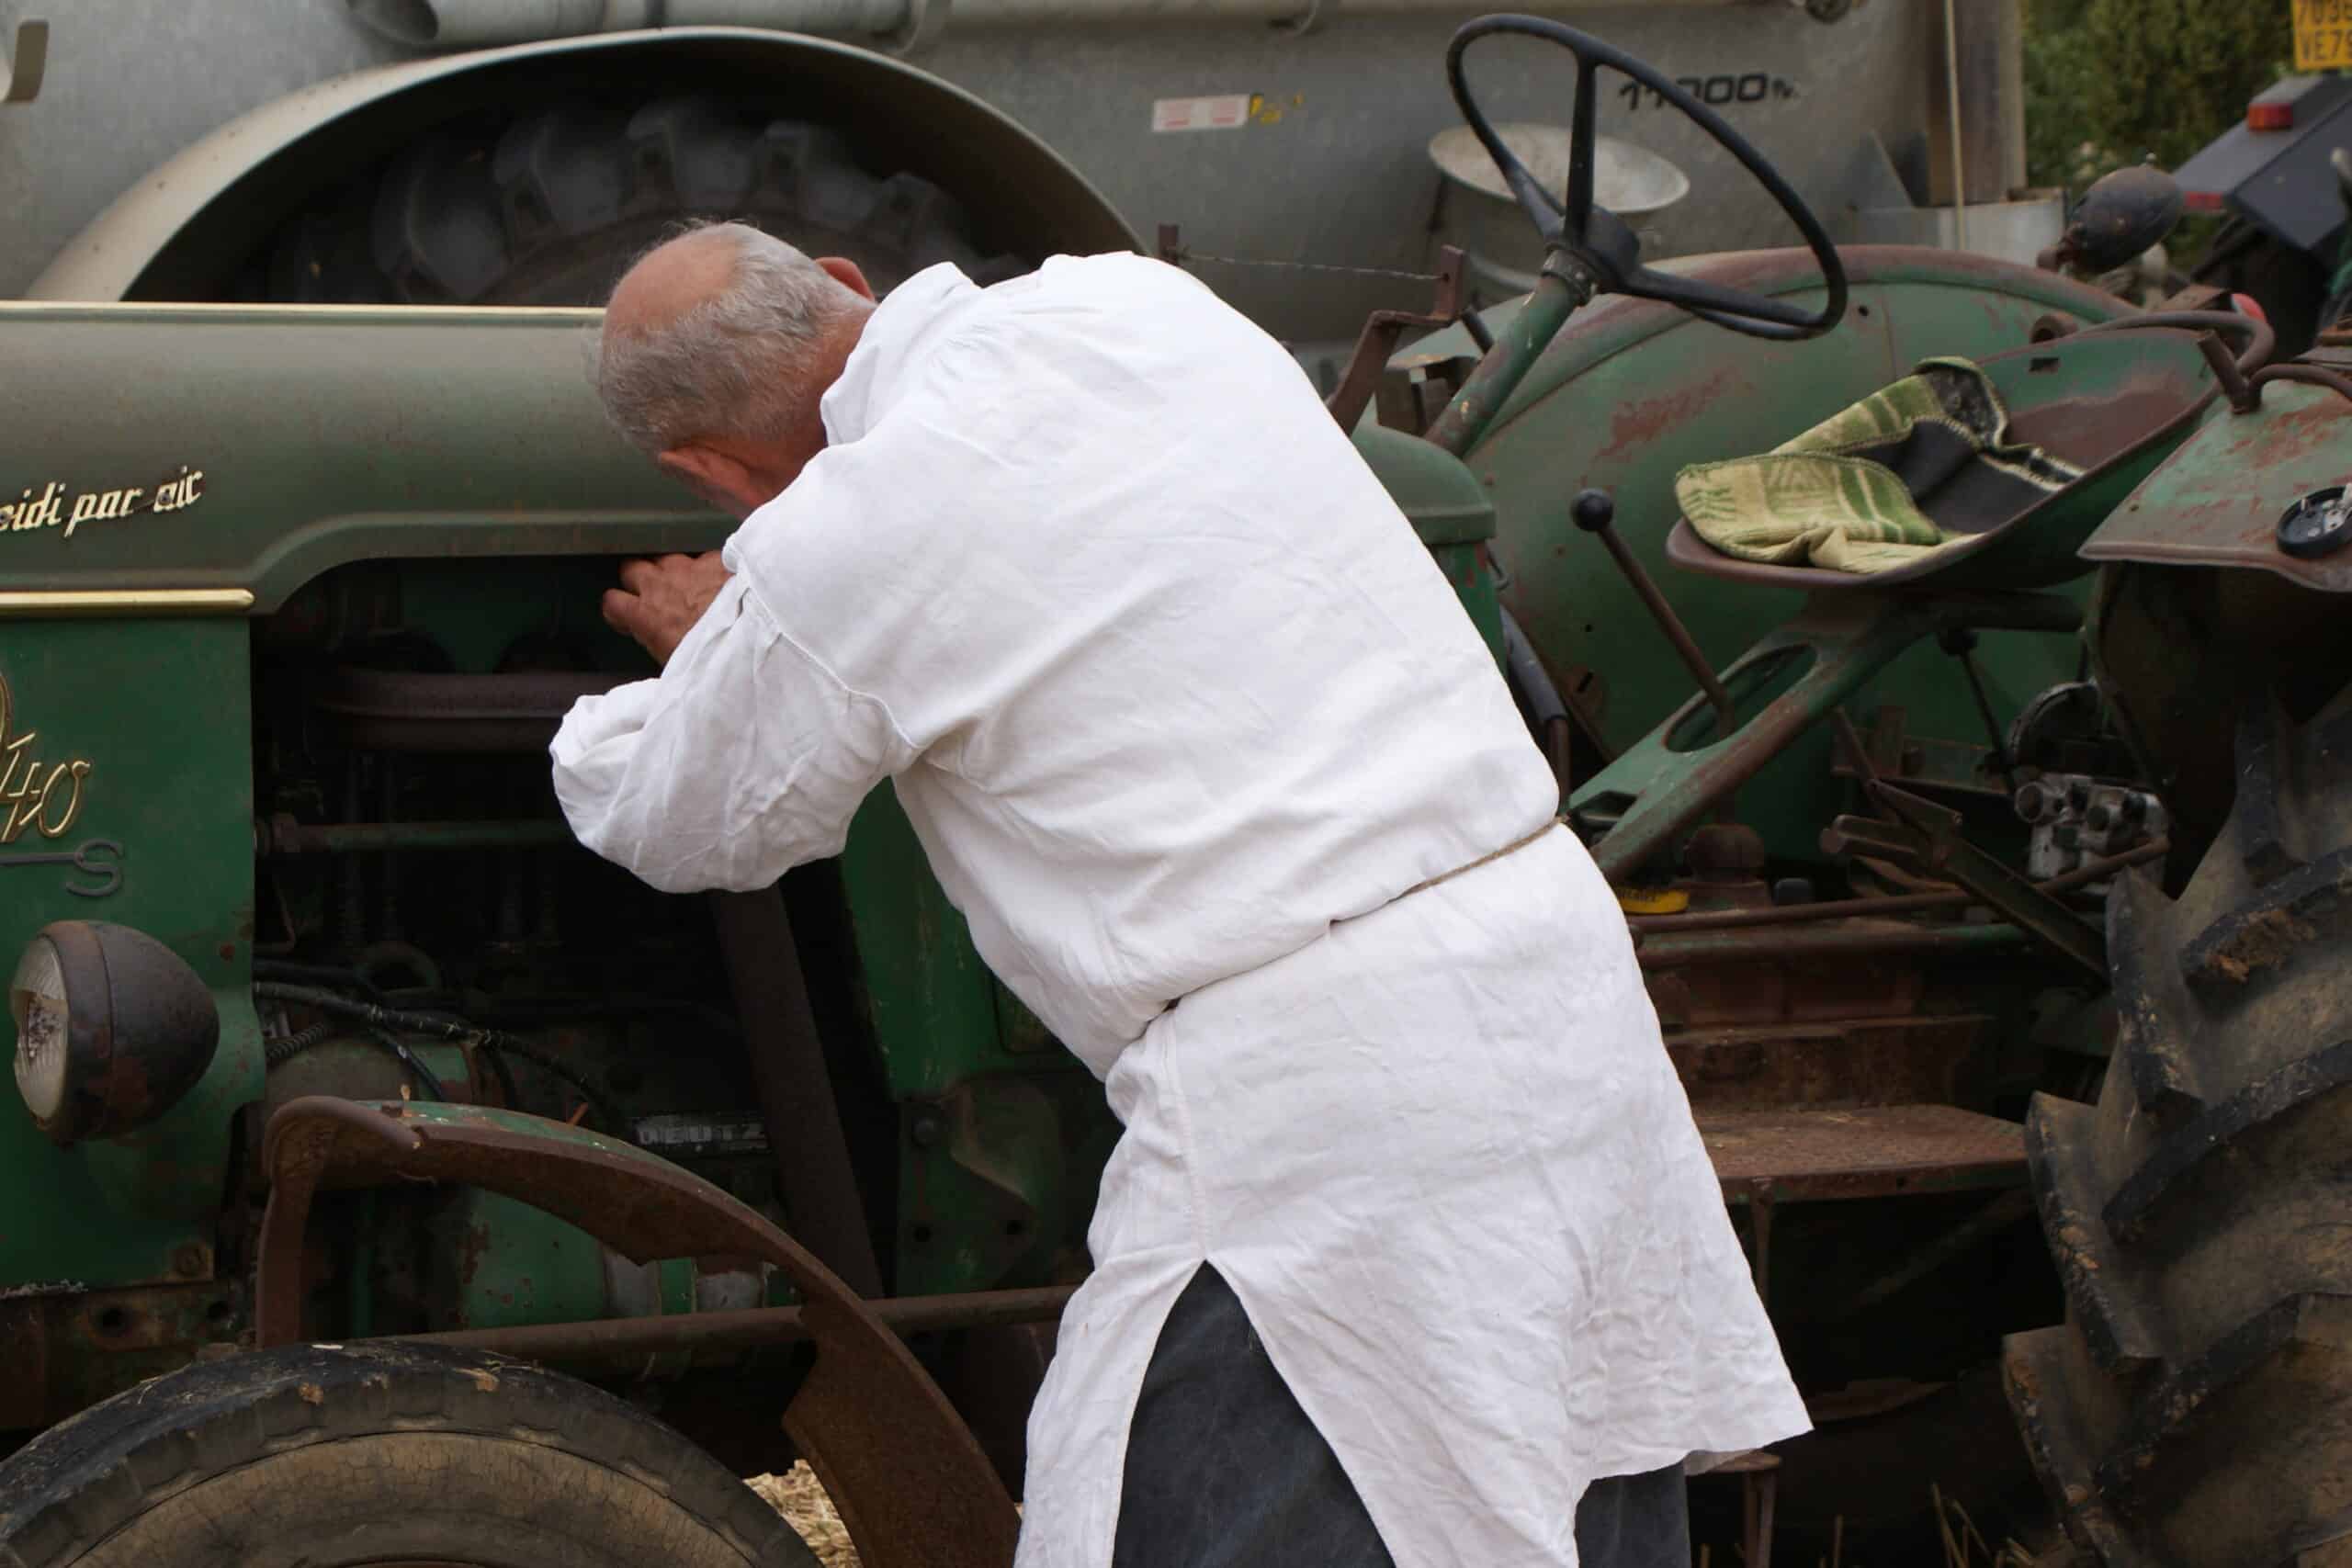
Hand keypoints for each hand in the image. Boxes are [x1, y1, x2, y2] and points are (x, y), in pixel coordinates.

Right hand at [603, 552, 731, 666]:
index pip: (612, 602)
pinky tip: (718, 579)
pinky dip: (706, 567)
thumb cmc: (711, 659)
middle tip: (656, 596)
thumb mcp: (673, 663)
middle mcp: (660, 585)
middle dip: (640, 579)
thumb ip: (657, 641)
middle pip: (632, 567)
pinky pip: (701, 557)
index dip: (619, 609)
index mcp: (645, 615)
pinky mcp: (715, 560)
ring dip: (672, 571)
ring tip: (688, 586)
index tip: (629, 618)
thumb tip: (659, 640)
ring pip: (665, 558)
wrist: (751, 637)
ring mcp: (687, 568)